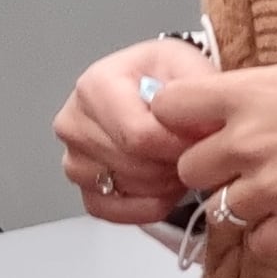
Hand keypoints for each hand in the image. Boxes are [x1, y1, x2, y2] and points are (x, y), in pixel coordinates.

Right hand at [53, 39, 214, 224]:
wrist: (148, 87)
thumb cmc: (161, 76)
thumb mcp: (186, 64)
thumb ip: (197, 92)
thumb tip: (201, 127)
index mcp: (94, 86)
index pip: (138, 136)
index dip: (180, 145)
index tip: (202, 139)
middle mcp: (74, 124)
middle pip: (137, 165)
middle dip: (176, 163)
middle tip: (193, 148)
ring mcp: (75, 161)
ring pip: (131, 189)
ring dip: (166, 182)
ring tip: (178, 157)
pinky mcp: (84, 190)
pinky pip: (119, 213)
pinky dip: (149, 205)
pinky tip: (164, 184)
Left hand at [160, 56, 276, 254]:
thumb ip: (261, 93)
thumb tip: (233, 107)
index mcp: (250, 93)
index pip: (168, 109)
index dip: (175, 122)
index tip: (193, 129)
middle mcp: (250, 141)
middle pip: (189, 171)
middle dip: (211, 172)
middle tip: (243, 169)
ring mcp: (273, 187)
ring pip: (222, 212)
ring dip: (244, 207)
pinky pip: (259, 245)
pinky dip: (273, 238)